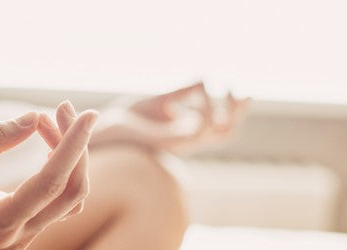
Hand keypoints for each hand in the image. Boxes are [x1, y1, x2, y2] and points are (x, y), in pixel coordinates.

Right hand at [0, 106, 97, 248]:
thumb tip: (34, 118)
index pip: (53, 182)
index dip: (74, 145)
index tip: (86, 114)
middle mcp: (18, 237)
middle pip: (71, 191)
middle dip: (74, 146)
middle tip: (64, 107)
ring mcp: (23, 236)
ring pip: (68, 197)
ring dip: (66, 156)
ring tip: (46, 120)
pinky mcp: (22, 227)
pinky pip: (55, 200)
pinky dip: (57, 168)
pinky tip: (46, 141)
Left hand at [91, 82, 249, 154]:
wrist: (106, 129)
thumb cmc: (131, 117)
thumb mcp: (163, 100)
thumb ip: (184, 92)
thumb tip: (206, 78)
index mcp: (187, 133)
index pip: (221, 127)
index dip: (236, 110)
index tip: (240, 89)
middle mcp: (188, 140)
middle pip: (227, 132)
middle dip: (237, 110)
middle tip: (239, 88)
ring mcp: (181, 142)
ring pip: (220, 131)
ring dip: (226, 107)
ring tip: (221, 86)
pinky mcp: (170, 141)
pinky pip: (201, 127)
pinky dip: (207, 107)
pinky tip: (200, 90)